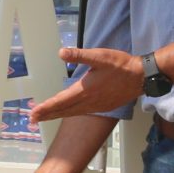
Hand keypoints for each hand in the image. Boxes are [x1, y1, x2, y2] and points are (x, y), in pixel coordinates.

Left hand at [28, 48, 145, 121]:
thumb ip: (79, 55)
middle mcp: (88, 101)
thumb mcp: (99, 56)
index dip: (45, 107)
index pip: (60, 101)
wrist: (141, 77)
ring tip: (44, 117)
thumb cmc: (121, 65)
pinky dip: (69, 114)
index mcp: (84, 90)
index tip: (32, 113)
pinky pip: (81, 113)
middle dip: (46, 115)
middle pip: (63, 110)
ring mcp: (95, 106)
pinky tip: (67, 113)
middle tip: (32, 119)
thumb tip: (62, 53)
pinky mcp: (102, 107)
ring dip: (56, 115)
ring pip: (71, 113)